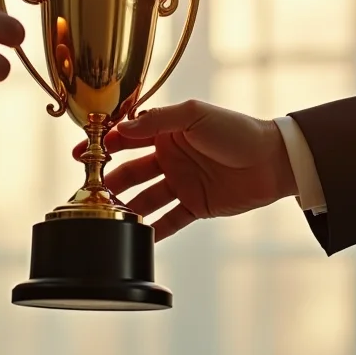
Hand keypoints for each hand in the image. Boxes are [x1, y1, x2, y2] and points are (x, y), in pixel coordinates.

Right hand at [73, 100, 297, 240]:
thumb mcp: (195, 115)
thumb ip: (157, 121)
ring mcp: (182, 183)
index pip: (128, 138)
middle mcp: (170, 157)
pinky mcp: (195, 206)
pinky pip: (169, 221)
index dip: (104, 146)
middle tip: (91, 195)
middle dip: (110, 183)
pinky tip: (136, 240)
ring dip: (127, 208)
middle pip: (131, 172)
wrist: (273, 161)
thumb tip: (121, 129)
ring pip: (145, 198)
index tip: (82, 156)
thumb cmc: (236, 131)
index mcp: (167, 131)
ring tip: (107, 220)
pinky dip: (153, 231)